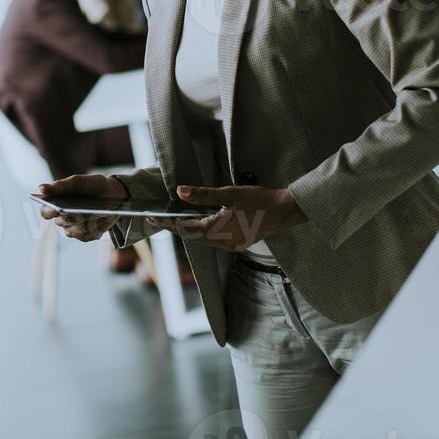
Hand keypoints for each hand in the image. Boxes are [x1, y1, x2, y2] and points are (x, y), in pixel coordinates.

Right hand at [36, 173, 128, 242]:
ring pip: (75, 230)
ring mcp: (74, 229)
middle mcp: (62, 219)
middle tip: (81, 210)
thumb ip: (61, 185)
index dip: (49, 212)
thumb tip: (41, 188)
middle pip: (62, 222)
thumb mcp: (79, 182)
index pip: (45, 212)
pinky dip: (99, 226)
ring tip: (99, 213)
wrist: (114, 194)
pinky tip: (107, 218)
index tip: (57, 208)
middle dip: (73, 216)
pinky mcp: (87, 236)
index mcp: (56, 204)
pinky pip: (89, 235)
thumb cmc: (92, 186)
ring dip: (88, 221)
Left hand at [148, 184, 307, 251]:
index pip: (185, 228)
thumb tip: (180, 192)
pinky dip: (203, 233)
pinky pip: (214, 241)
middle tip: (159, 219)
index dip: (167, 223)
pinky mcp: (238, 244)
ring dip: (189, 231)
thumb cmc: (260, 200)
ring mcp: (231, 246)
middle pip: (192, 236)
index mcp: (218, 231)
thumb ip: (203, 195)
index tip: (152, 218)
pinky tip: (201, 224)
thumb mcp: (230, 194)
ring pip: (203, 240)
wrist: (286, 211)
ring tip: (175, 221)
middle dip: (175, 228)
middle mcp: (223, 244)